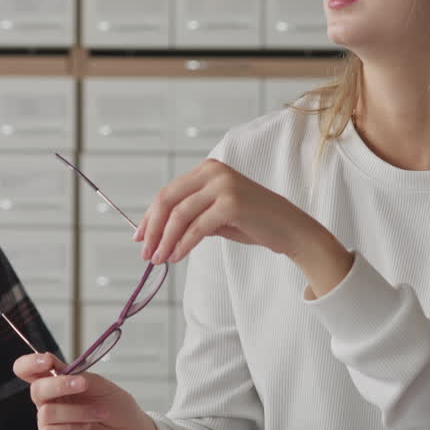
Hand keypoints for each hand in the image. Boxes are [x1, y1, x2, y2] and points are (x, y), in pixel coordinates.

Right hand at [13, 353, 159, 429]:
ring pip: (46, 412)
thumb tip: (57, 367)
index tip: (47, 361)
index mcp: (59, 384)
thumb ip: (77, 374)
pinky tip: (86, 427)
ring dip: (76, 411)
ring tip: (98, 413)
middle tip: (83, 384)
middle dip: (60, 385)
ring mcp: (52, 425)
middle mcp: (52, 403)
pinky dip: (70, 427)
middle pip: (36, 390)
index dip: (30, 363)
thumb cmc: (118, 409)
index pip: (30, 371)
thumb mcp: (100, 385)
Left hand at [136, 159, 325, 265]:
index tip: (138, 236)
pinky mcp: (232, 204)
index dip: (150, 216)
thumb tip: (155, 232)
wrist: (291, 229)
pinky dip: (183, 244)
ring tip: (158, 260)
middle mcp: (214, 172)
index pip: (168, 193)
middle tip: (145, 252)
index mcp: (208, 170)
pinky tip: (175, 257)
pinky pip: (197, 228)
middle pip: (168, 200)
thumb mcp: (216, 215)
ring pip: (180, 215)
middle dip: (152, 229)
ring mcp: (223, 186)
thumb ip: (190, 217)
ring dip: (165, 240)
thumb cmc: (254, 222)